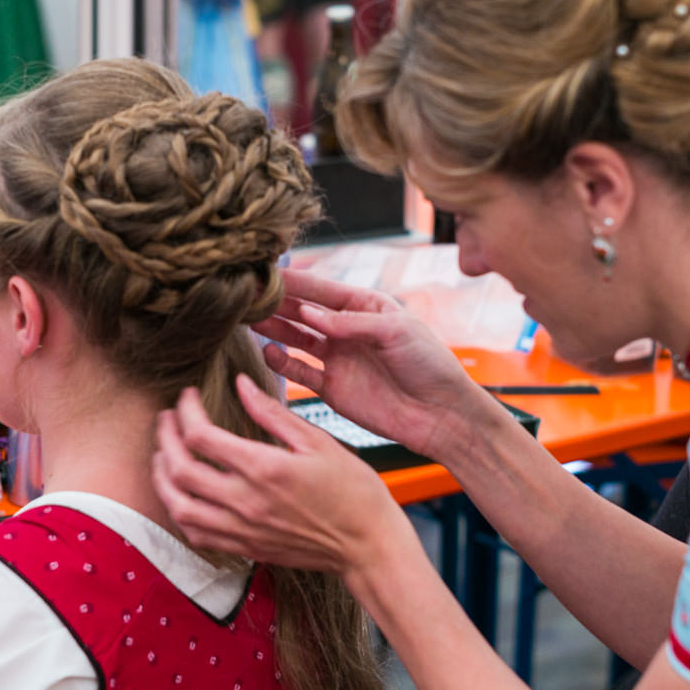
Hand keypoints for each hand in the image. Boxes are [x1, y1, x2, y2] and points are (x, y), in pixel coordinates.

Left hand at [153, 374, 417, 582]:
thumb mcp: (318, 442)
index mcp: (264, 468)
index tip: (189, 397)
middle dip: (164, 438)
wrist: (368, 545)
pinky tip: (181, 494)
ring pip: (178, 506)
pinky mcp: (245, 548)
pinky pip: (195, 534)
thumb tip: (241, 384)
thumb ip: (272, 413)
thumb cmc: (352, 490)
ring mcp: (242, 529)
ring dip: (162, 478)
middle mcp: (245, 502)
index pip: (201, 436)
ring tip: (163, 455)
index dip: (186, 411)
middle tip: (167, 418)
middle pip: (179, 469)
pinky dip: (179, 512)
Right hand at [254, 268, 489, 464]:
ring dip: (274, 329)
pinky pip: (301, 373)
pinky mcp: (333, 389)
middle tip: (247, 295)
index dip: (294, 282)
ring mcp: (339, 359)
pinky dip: (283, 364)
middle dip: (276, 303)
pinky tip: (269, 353)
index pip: (322, 289)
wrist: (443, 415)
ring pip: (297, 339)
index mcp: (365, 307)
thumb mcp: (396, 332)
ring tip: (250, 321)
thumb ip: (350, 322)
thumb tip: (308, 313)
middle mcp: (348, 330)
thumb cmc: (430, 365)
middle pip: (303, 312)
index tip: (264, 274)